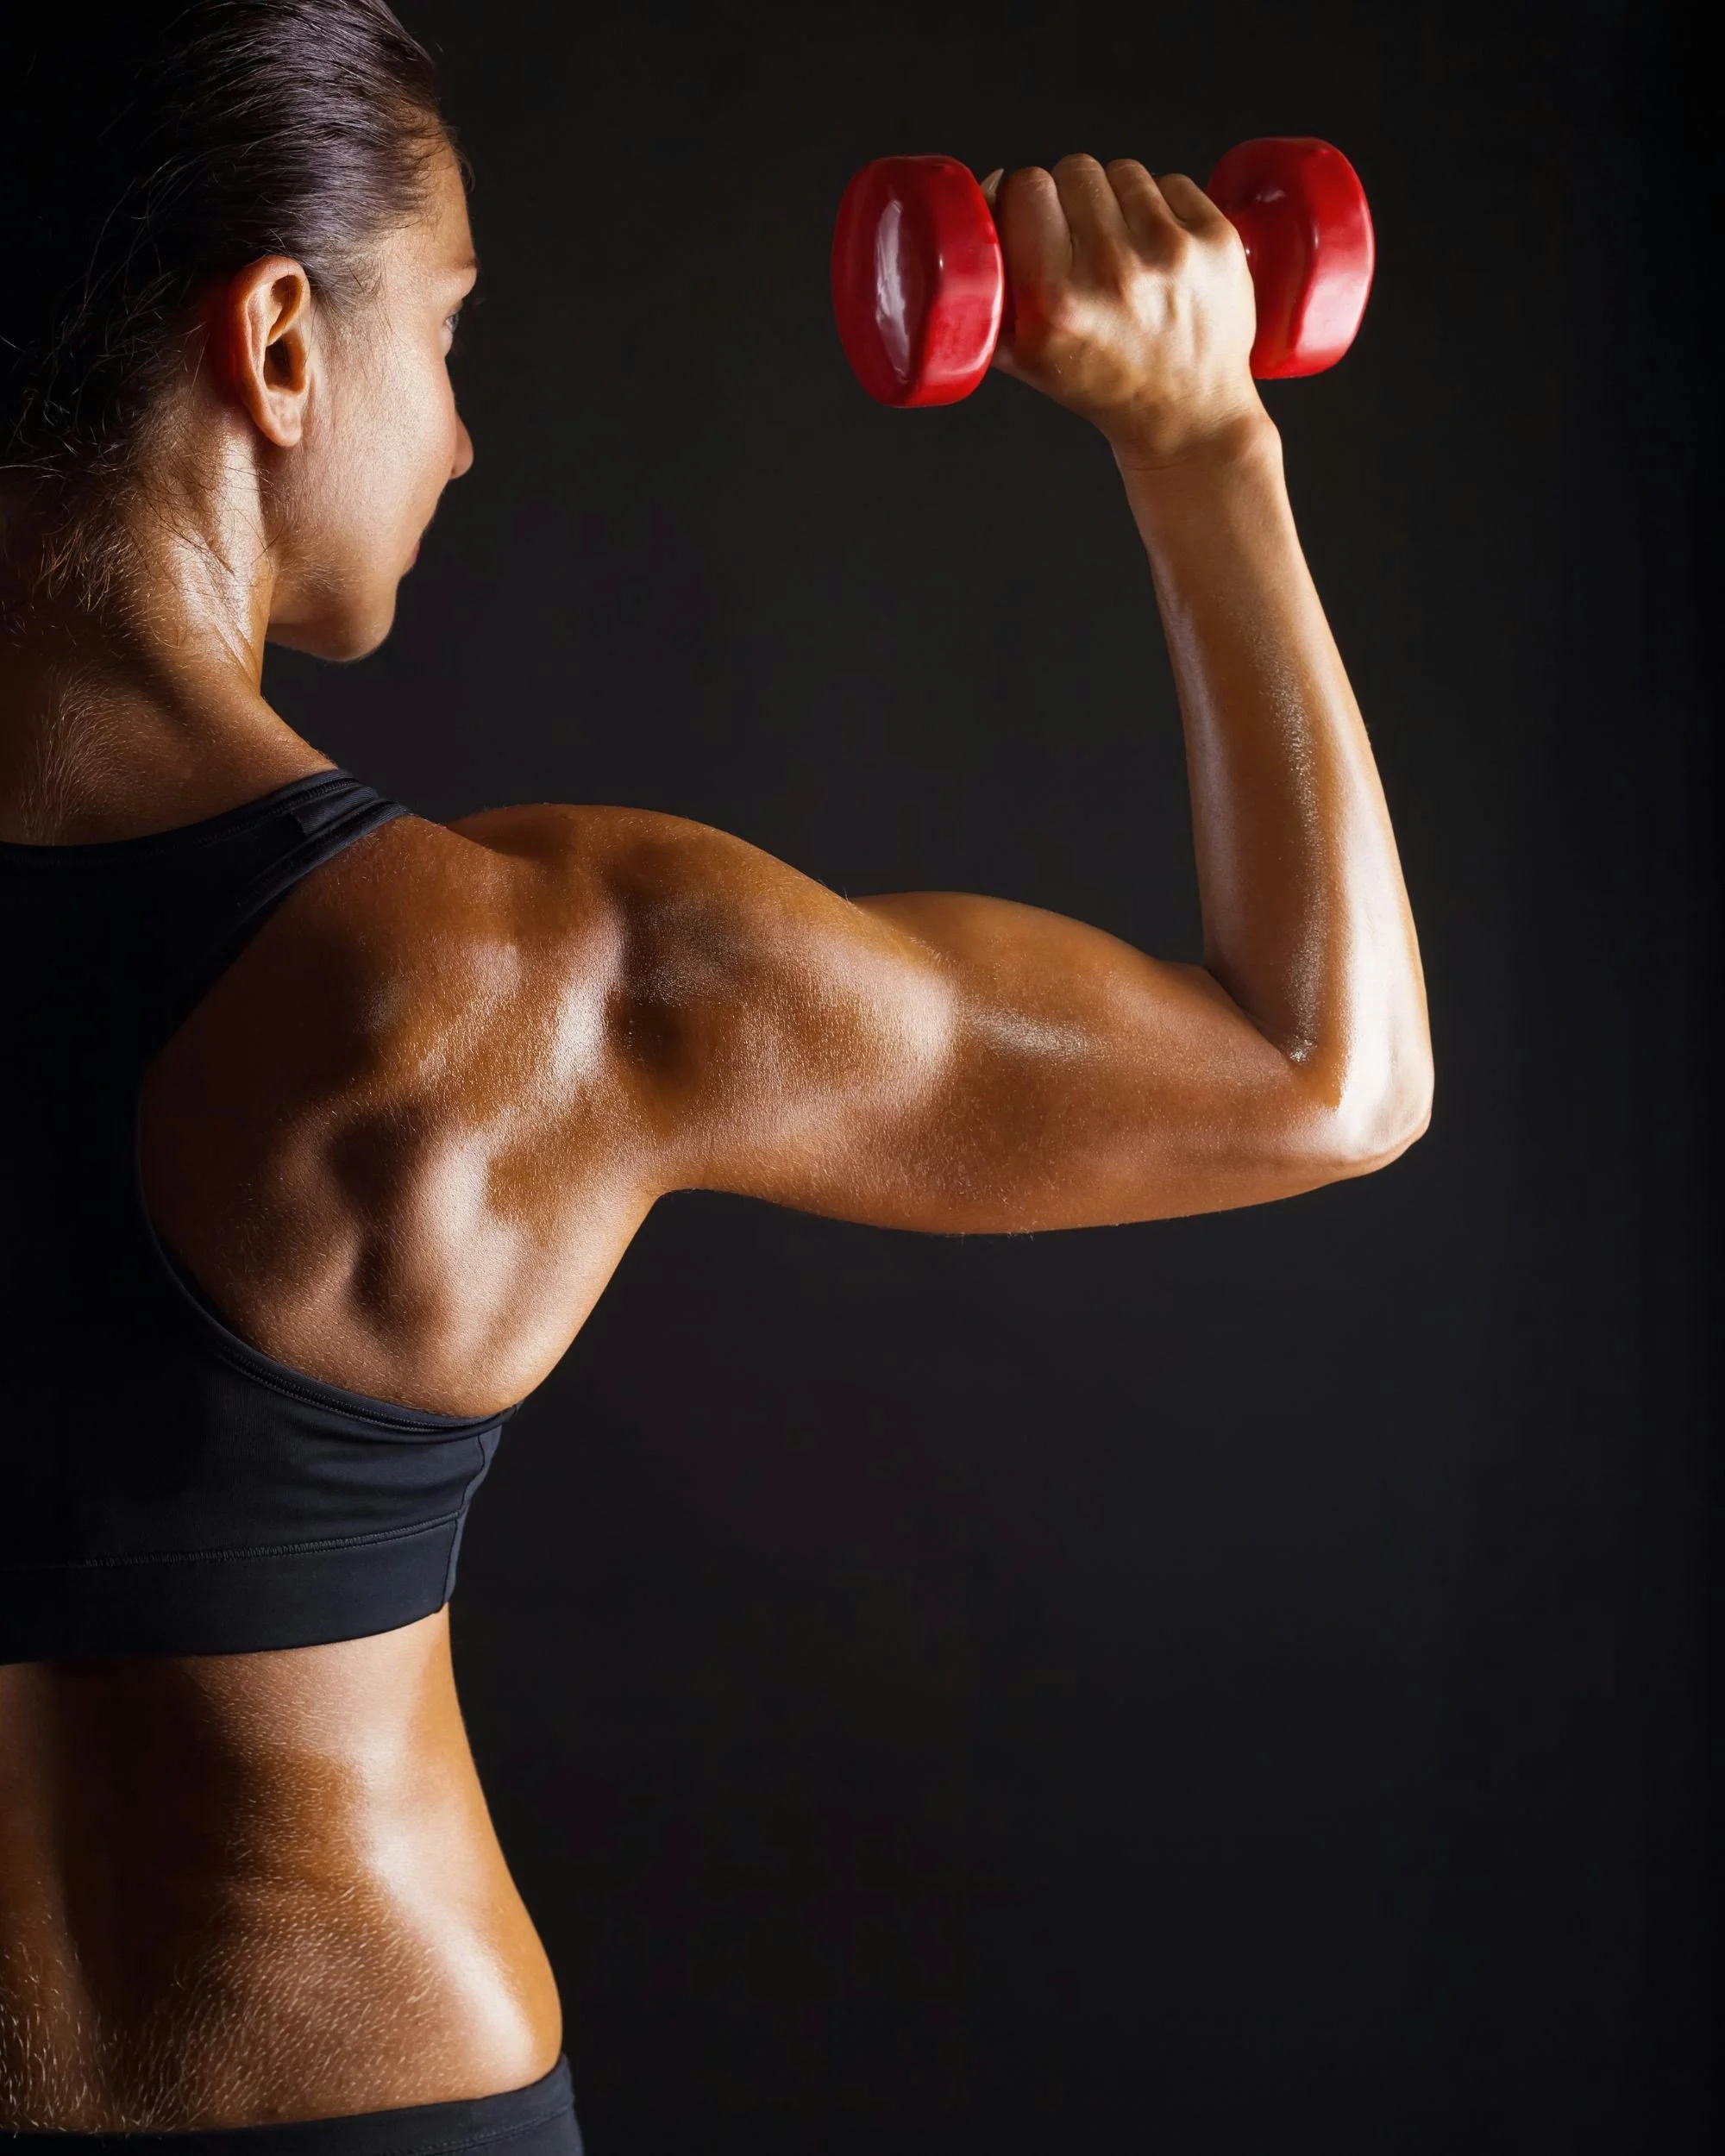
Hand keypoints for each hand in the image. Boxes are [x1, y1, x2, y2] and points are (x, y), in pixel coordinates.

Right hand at [981, 157, 1267, 470]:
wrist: (1188, 418)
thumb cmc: (1107, 387)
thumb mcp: (1027, 361)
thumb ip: (987, 300)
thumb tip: (974, 216)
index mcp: (1057, 301)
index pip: (1027, 188)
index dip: (1026, 198)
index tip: (1033, 219)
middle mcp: (1114, 273)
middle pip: (1074, 170)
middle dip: (1071, 198)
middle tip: (1080, 239)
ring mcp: (1172, 252)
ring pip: (1123, 172)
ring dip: (1116, 199)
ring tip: (1122, 247)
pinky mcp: (1216, 240)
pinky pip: (1172, 183)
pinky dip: (1163, 207)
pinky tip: (1160, 249)